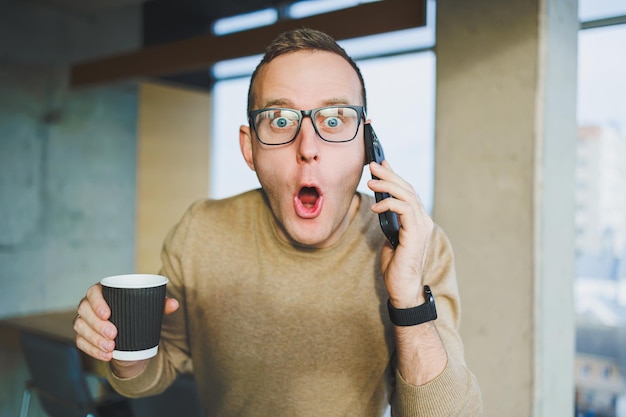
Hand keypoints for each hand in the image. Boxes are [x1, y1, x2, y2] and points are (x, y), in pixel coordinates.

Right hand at [74, 283, 178, 375]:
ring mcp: (84, 321)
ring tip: (111, 347)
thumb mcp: (148, 307)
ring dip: (94, 339)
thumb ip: (161, 304)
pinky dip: (92, 350)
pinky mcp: (83, 336)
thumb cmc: (137, 312)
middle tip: (113, 335)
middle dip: (97, 325)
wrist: (131, 332)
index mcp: (103, 292)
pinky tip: (105, 355)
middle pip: (85, 311)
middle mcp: (89, 305)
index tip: (108, 313)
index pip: (94, 292)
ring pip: (81, 328)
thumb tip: (175, 304)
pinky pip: (81, 342)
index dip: (97, 302)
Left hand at [368, 160, 433, 307]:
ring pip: (407, 195)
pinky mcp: (416, 234)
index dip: (395, 175)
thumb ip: (390, 221)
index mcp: (418, 221)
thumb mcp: (390, 237)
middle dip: (389, 174)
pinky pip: (403, 209)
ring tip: (370, 181)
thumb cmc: (396, 266)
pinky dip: (388, 203)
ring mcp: (422, 226)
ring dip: (387, 185)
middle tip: (373, 164)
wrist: (403, 289)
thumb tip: (381, 204)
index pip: (408, 191)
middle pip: (408, 189)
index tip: (382, 163)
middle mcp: (423, 221)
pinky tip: (375, 207)